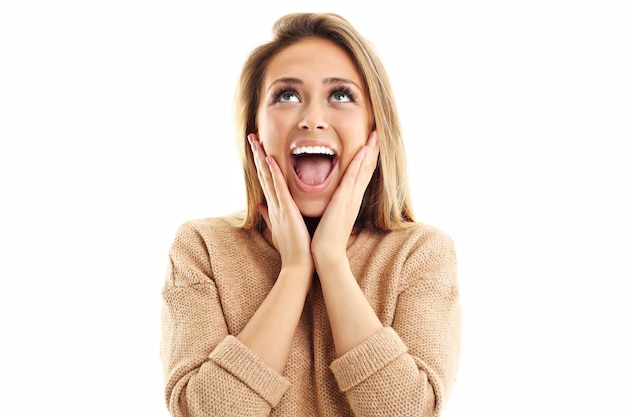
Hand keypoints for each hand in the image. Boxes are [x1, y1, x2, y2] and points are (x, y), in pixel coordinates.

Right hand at [248, 134, 313, 275]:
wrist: (298, 265)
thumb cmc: (292, 249)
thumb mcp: (279, 228)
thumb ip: (269, 216)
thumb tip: (260, 207)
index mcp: (275, 207)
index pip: (266, 181)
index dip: (260, 164)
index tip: (257, 148)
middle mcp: (273, 204)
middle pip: (263, 175)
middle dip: (257, 155)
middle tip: (251, 137)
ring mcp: (278, 206)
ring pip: (268, 177)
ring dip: (261, 158)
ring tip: (255, 141)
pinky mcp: (286, 210)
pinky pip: (278, 188)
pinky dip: (273, 173)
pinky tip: (269, 160)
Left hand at [311, 130, 379, 264]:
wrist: (326, 254)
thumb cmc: (325, 239)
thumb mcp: (328, 217)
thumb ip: (330, 207)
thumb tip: (329, 202)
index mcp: (349, 200)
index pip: (360, 174)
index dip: (366, 158)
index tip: (370, 143)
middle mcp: (353, 197)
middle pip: (366, 168)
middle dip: (373, 150)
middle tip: (379, 132)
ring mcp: (351, 198)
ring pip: (363, 169)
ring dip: (370, 151)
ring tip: (376, 134)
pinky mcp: (344, 200)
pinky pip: (353, 177)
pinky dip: (359, 163)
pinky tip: (363, 150)